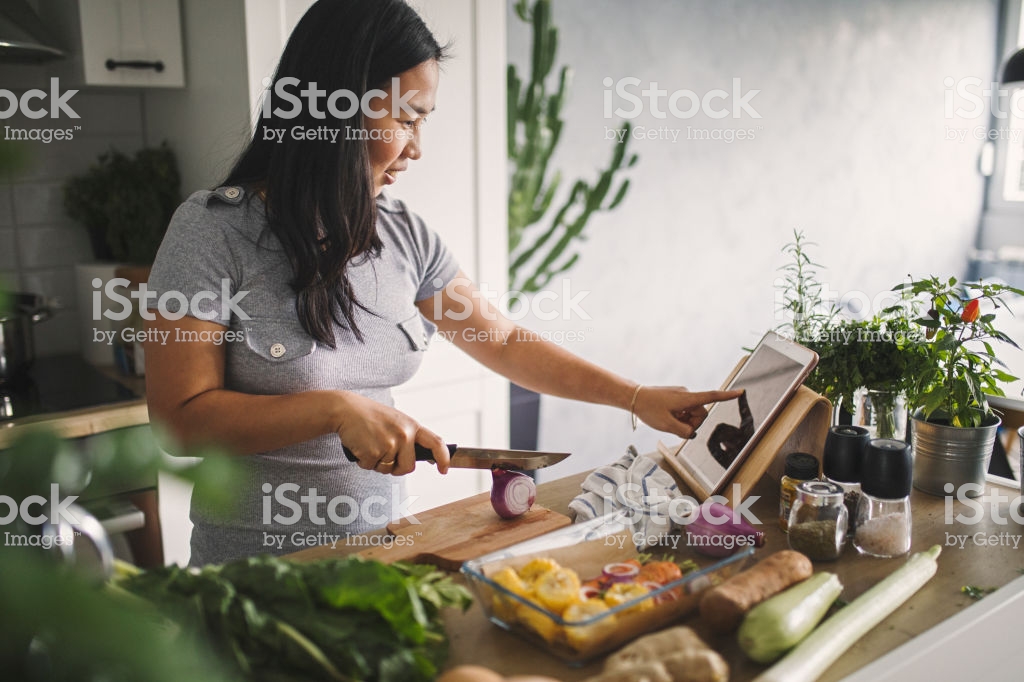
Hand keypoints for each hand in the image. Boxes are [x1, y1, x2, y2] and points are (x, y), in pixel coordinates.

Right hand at [331, 392, 450, 475]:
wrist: (346, 409)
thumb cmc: (370, 417)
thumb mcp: (396, 421)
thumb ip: (409, 437)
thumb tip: (425, 457)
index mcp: (412, 426)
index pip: (436, 443)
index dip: (443, 458)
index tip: (444, 469)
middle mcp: (404, 434)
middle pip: (408, 467)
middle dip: (396, 468)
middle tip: (383, 454)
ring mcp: (389, 443)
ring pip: (387, 469)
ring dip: (377, 463)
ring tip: (370, 443)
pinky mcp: (374, 452)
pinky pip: (371, 468)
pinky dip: (364, 461)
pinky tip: (361, 445)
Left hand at [632, 386, 744, 438]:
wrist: (633, 397)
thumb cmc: (649, 409)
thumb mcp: (666, 425)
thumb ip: (684, 431)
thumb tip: (692, 433)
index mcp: (687, 399)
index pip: (711, 397)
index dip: (727, 396)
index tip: (740, 392)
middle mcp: (686, 394)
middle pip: (700, 413)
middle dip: (691, 423)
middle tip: (674, 425)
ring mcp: (681, 396)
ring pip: (691, 414)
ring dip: (683, 420)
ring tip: (668, 420)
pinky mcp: (675, 397)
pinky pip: (683, 410)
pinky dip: (678, 416)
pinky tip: (666, 416)